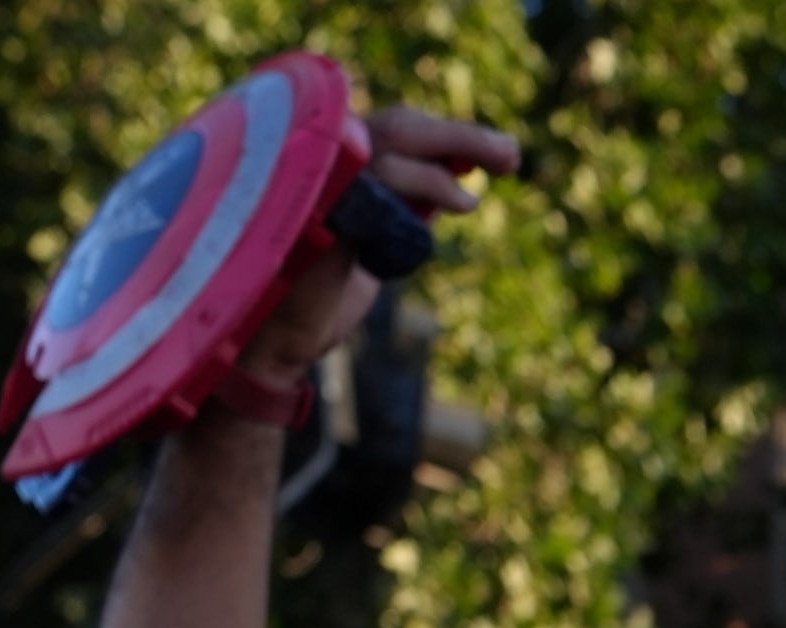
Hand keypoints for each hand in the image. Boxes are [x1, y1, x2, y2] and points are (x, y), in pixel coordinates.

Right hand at [235, 102, 521, 384]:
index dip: (446, 135)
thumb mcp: (378, 242)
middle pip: (398, 126)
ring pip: (392, 140)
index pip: (394, 129)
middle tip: (510, 153)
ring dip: (456, 148)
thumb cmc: (322, 295)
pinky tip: (459, 201)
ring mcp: (313, 176)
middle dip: (461, 135)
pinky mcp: (317, 205)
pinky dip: (424, 182)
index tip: (496, 152)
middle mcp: (315, 158)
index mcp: (328, 163)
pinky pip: (378, 177)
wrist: (275, 344)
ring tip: (499, 172)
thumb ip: (407, 206)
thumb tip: (457, 180)